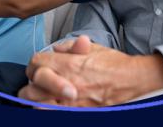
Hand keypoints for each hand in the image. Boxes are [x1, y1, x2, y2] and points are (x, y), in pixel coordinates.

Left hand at [18, 36, 162, 106]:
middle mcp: (66, 83)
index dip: (34, 64)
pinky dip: (47, 110)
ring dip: (36, 100)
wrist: (132, 80)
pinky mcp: (78, 113)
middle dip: (31, 84)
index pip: (36, 63)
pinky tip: (51, 105)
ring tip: (41, 96)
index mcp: (68, 64)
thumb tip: (56, 49)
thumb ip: (69, 47)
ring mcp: (71, 103)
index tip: (38, 66)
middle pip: (31, 87)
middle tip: (36, 83)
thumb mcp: (91, 47)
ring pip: (37, 105)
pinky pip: (52, 114)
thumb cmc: (113, 63)